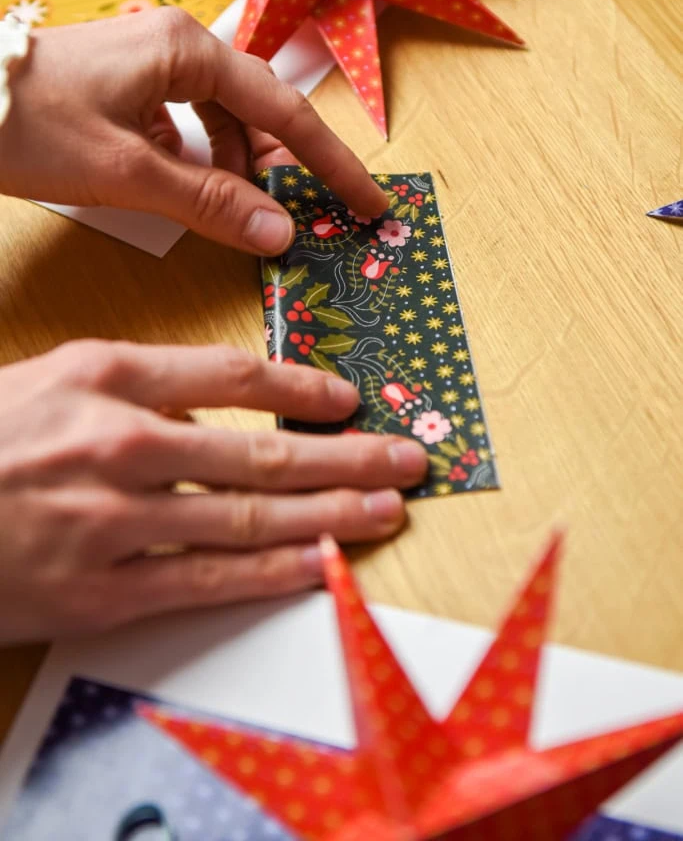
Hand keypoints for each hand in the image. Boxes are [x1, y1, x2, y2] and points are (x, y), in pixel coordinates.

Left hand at [0, 9, 386, 253]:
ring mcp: (150, 64)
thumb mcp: (129, 172)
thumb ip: (210, 203)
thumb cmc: (29, 123)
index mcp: (188, 50)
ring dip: (235, 170)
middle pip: (256, 113)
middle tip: (310, 217)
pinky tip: (187, 192)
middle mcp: (176, 47)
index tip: (367, 204)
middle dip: (284, 168)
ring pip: (220, 123)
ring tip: (240, 214)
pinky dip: (196, 163)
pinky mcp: (127, 86)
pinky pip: (184, 126)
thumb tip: (281, 233)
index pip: (283, 113)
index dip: (332, 164)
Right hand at [0, 340, 426, 643]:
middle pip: (260, 450)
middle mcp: (118, 443)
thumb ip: (138, 389)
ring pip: (249, 517)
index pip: (232, 376)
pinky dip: (274, 571)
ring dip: (330, 514)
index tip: (351, 398)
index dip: (303, 387)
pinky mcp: (103, 591)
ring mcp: (113, 521)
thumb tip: (222, 409)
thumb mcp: (52, 381)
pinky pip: (209, 579)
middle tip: (406, 459)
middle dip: (347, 456)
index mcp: (103, 375)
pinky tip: (323, 564)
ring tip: (386, 511)